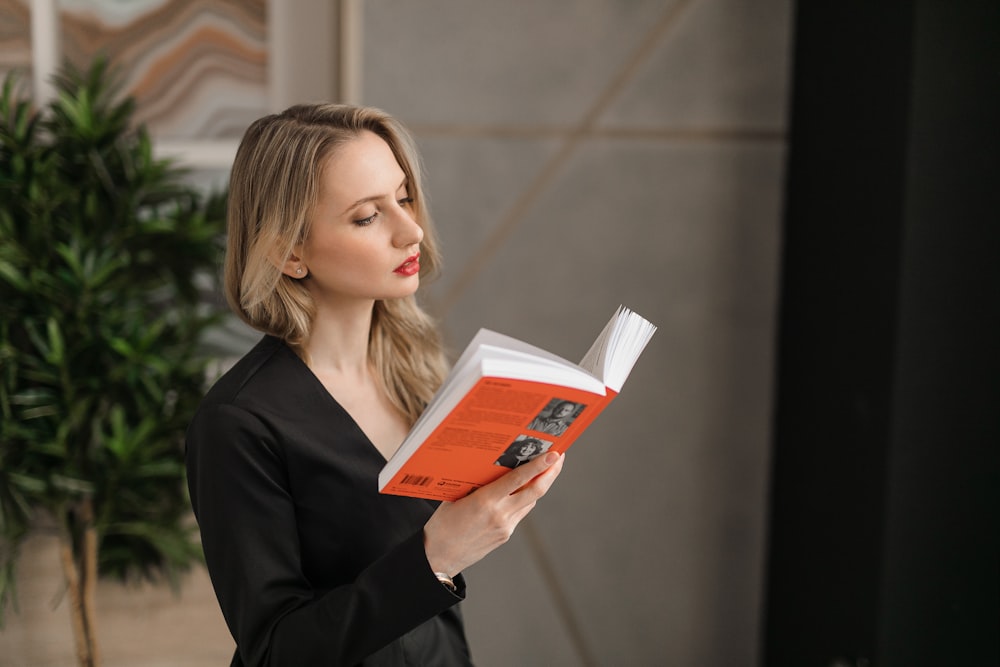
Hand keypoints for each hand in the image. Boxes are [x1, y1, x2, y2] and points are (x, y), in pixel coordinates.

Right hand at [423, 451, 564, 576]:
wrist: (438, 557)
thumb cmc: (442, 524)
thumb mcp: (456, 496)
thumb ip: (477, 483)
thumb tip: (496, 466)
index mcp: (485, 502)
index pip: (519, 480)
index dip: (539, 466)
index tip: (554, 455)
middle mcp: (500, 515)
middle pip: (535, 491)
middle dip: (551, 473)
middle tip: (560, 457)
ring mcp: (505, 527)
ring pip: (531, 502)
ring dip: (541, 485)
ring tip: (547, 469)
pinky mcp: (505, 535)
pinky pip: (521, 512)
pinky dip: (526, 498)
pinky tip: (525, 489)